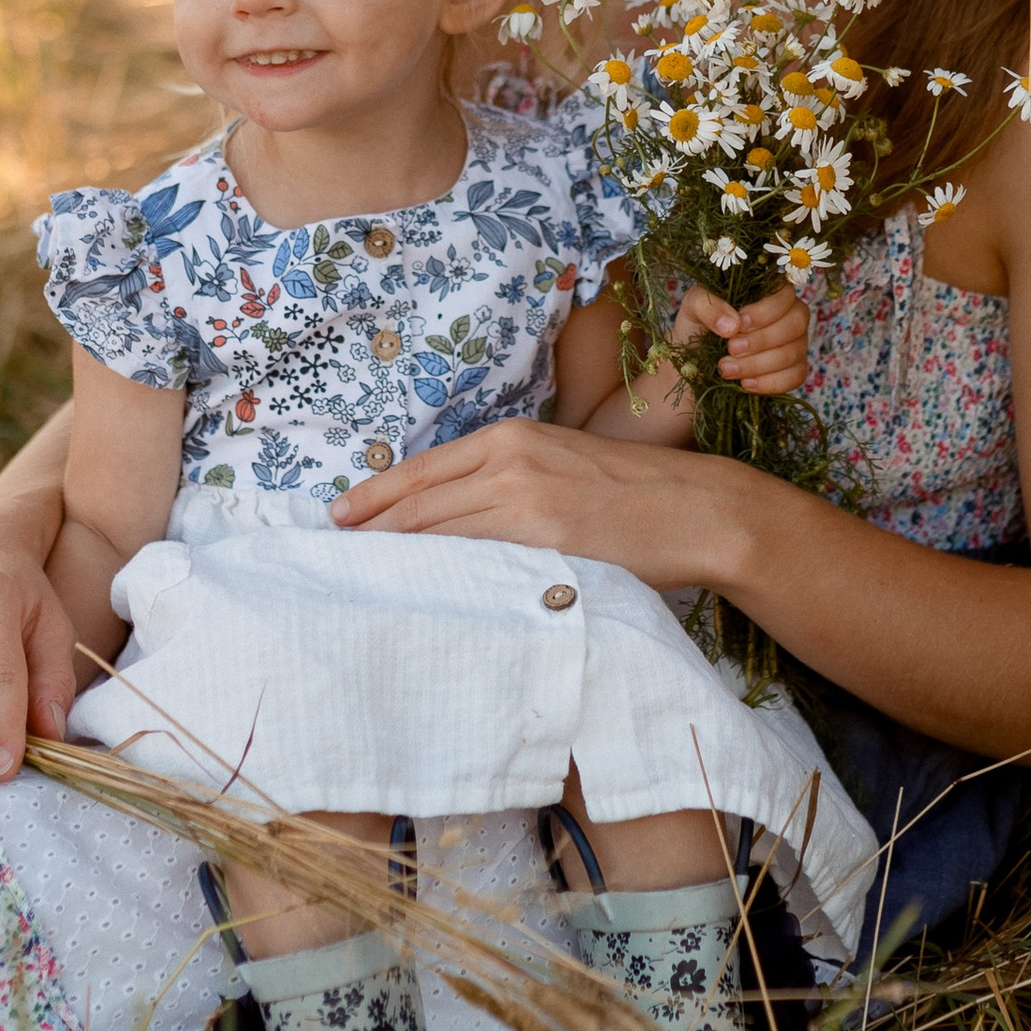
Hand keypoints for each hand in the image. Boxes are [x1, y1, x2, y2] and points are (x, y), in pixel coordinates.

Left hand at [329, 415, 764, 590]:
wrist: (696, 507)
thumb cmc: (635, 492)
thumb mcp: (563, 464)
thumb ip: (511, 479)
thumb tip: (459, 511)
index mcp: (512, 437)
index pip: (423, 469)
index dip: (376, 495)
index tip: (341, 516)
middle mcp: (509, 461)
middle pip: (419, 501)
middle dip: (372, 531)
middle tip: (334, 556)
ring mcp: (524, 501)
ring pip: (437, 532)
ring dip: (396, 558)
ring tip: (362, 580)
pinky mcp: (543, 541)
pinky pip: (474, 560)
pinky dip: (439, 575)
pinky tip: (417, 593)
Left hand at [670, 278, 810, 397]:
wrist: (697, 358)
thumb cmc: (701, 324)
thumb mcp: (694, 307)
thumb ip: (709, 307)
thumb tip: (732, 325)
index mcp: (770, 291)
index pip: (785, 294)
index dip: (766, 311)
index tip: (740, 324)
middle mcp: (789, 314)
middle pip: (795, 324)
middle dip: (762, 340)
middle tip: (731, 348)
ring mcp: (796, 342)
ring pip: (793, 353)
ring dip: (758, 364)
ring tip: (727, 369)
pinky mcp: (794, 369)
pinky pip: (795, 376)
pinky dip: (769, 382)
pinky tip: (745, 383)